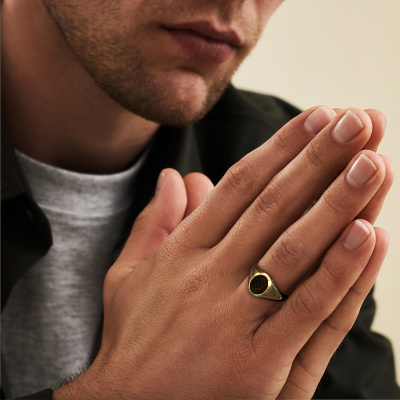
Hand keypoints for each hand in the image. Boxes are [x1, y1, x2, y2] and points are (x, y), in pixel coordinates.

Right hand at [54, 107, 392, 398]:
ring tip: (375, 161)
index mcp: (181, 253)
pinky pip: (308, 311)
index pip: (239, 187)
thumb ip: (153, 223)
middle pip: (274, 207)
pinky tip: (370, 234)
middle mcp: (208, 278)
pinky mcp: (259, 366)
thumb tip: (171, 177)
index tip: (316, 117)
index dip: (281, 149)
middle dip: (320, 160)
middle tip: (359, 121)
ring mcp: (234, 320)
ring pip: (296, 251)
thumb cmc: (132, 340)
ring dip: (339, 203)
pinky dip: (341, 272)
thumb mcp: (128, 275)